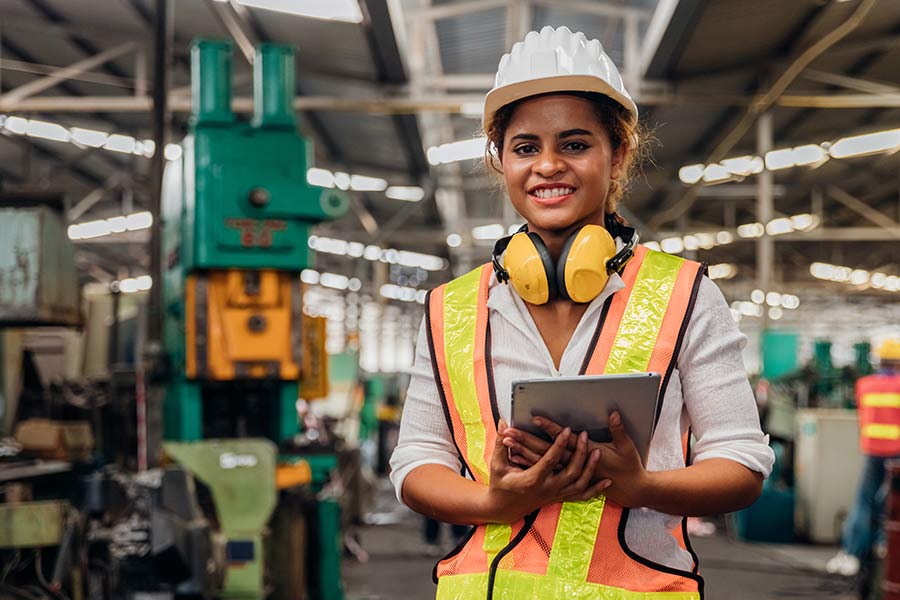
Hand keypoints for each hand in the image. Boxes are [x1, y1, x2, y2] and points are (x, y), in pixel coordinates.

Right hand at [484, 420, 606, 521]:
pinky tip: (607, 482)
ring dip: (590, 468)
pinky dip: (595, 490)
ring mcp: (554, 495)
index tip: (566, 429)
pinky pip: (581, 496)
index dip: (559, 443)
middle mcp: (546, 489)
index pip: (550, 460)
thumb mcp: (496, 465)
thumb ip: (501, 444)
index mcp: (532, 480)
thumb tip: (503, 424)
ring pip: (579, 484)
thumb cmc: (499, 485)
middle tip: (584, 435)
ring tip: (597, 451)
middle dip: (580, 453)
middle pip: (570, 472)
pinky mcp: (559, 498)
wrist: (503, 510)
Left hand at [501, 413, 650, 507]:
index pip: (564, 440)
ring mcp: (568, 476)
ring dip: (522, 452)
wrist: (632, 491)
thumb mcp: (627, 447)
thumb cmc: (631, 467)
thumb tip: (614, 413)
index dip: (549, 428)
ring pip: (539, 463)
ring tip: (505, 441)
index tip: (534, 417)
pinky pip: (542, 472)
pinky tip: (515, 457)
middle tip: (508, 430)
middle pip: (544, 452)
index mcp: (587, 455)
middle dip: (525, 440)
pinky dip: (529, 464)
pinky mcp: (565, 481)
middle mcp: (574, 467)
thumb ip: (619, 430)